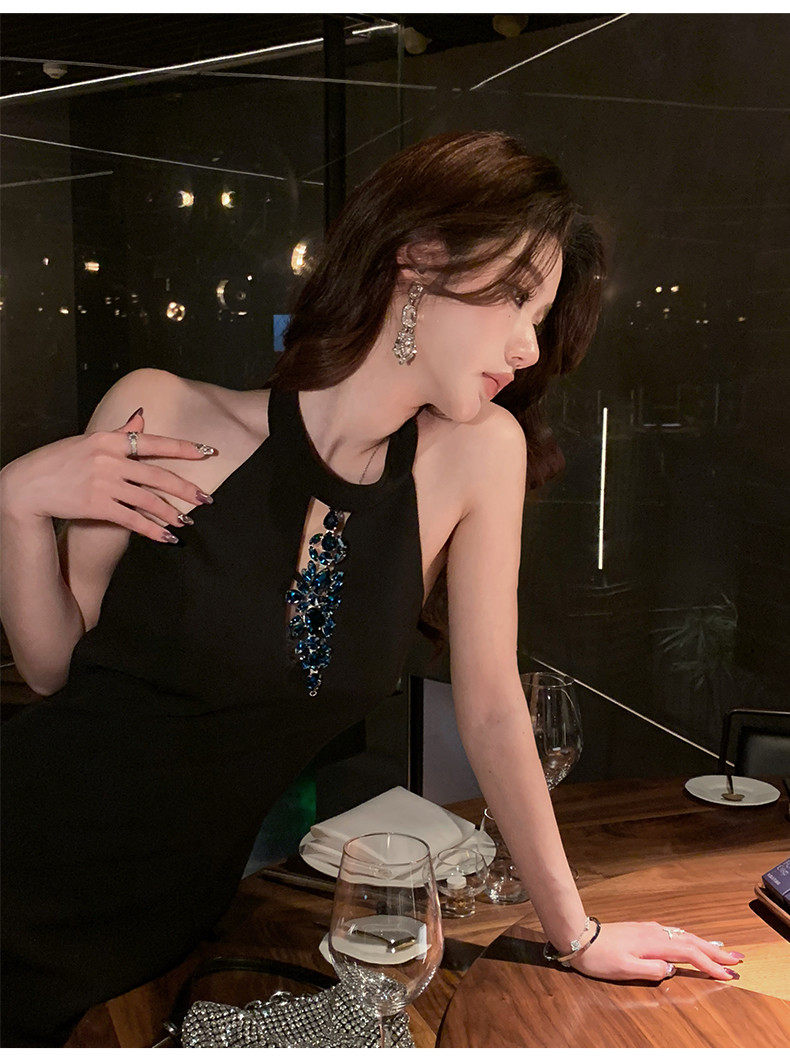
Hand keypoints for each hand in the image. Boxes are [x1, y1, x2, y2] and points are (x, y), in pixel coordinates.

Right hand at [1, 408, 216, 543]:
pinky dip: (152, 530)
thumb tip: (142, 416)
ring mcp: (104, 484)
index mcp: (109, 440)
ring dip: (171, 513)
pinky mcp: (97, 506)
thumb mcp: (89, 440)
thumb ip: (120, 431)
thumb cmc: (59, 461)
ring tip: (188, 522)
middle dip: (185, 488)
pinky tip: (167, 537)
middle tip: (206, 499)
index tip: (206, 452)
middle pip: (157, 475)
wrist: (28, 485)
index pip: (153, 442)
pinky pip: (132, 520)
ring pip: (148, 500)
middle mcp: (109, 460)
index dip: (183, 448)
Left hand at [566, 921, 743, 981]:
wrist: (579, 936)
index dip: (710, 965)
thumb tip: (672, 970)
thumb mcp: (624, 969)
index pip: (689, 955)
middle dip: (715, 951)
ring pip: (684, 936)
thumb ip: (650, 971)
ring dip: (705, 944)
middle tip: (737, 960)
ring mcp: (649, 930)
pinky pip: (674, 934)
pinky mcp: (643, 930)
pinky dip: (689, 939)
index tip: (728, 974)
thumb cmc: (599, 956)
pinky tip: (691, 942)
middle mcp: (655, 933)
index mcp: (654, 944)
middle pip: (692, 941)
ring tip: (722, 951)